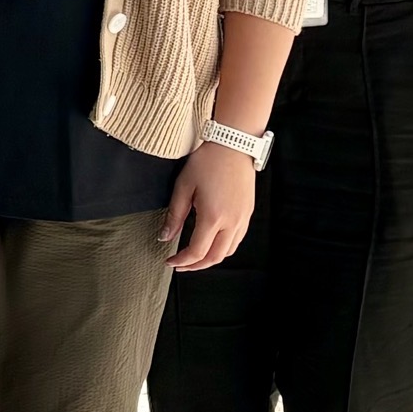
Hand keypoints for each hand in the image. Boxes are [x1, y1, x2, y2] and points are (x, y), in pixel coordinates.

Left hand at [164, 142, 258, 270]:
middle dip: (196, 266)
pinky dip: (223, 248)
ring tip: (194, 257)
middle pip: (215, 257)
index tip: (169, 261)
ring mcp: (243, 219)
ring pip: (228, 252)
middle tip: (180, 265)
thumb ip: (174, 215)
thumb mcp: (183, 187)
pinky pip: (237, 240)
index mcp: (213, 217)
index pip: (197, 251)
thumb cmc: (207, 162)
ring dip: (211, 259)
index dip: (182, 261)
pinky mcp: (248, 213)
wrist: (233, 145)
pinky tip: (211, 243)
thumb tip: (165, 237)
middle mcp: (232, 222)